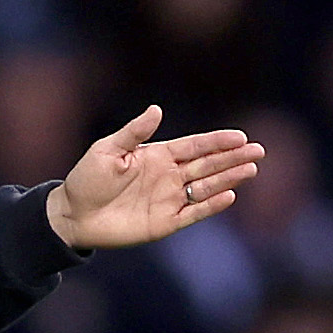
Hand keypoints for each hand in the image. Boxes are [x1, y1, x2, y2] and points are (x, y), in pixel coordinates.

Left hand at [44, 108, 265, 252]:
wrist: (73, 215)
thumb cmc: (87, 179)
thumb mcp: (108, 150)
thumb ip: (134, 133)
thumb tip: (157, 109)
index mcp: (158, 155)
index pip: (195, 146)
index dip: (217, 141)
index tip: (240, 136)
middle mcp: (169, 176)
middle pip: (208, 165)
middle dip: (233, 158)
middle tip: (258, 151)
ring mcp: (169, 199)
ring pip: (206, 187)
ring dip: (228, 178)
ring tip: (250, 170)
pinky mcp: (165, 222)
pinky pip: (193, 212)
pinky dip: (211, 205)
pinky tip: (228, 195)